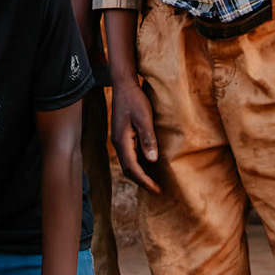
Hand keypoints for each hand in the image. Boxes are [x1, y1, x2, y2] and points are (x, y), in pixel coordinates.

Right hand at [109, 77, 160, 193]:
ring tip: (152, 182)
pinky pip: (128, 156)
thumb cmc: (135, 100)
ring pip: (127, 163)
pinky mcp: (121, 136)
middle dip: (141, 181)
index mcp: (122, 141)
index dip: (145, 181)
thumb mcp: (144, 118)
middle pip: (127, 169)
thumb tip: (152, 160)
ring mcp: (118, 139)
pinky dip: (137, 165)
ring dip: (139, 174)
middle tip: (157, 190)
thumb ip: (148, 139)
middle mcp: (117, 143)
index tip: (157, 189)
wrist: (123, 85)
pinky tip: (147, 165)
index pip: (132, 168)